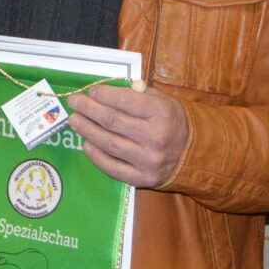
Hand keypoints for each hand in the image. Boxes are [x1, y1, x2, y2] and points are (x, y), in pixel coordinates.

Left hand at [69, 84, 192, 188]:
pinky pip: (113, 167)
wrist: (194, 155)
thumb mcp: (164, 101)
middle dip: (89, 109)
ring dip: (87, 130)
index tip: (90, 90)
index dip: (104, 95)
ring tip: (74, 120)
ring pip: (109, 143)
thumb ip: (139, 94)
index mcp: (162, 113)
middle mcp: (155, 137)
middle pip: (112, 121)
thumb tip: (108, 90)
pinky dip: (96, 155)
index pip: (125, 101)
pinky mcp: (142, 178)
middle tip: (74, 102)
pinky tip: (86, 144)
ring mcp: (148, 160)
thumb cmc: (173, 122)